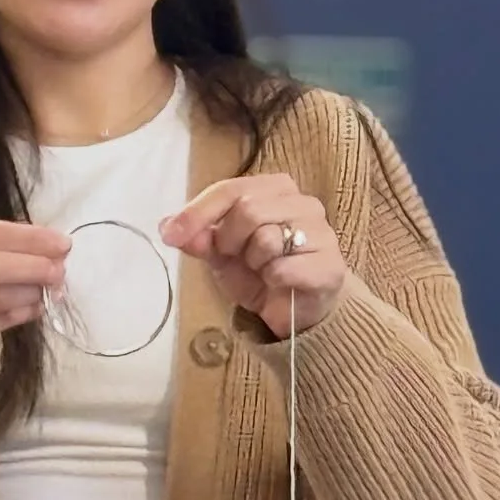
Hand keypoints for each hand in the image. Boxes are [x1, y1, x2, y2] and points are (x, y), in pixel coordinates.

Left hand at [159, 172, 345, 339]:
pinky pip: (283, 268)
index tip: (171, 234)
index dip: (197, 212)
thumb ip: (200, 238)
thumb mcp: (222, 254)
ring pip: (267, 239)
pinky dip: (272, 280)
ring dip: (253, 262)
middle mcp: (302, 202)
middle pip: (248, 209)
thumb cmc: (261, 273)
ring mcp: (321, 231)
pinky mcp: (330, 264)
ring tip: (262, 270)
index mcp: (275, 189)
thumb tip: (170, 227)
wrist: (298, 310)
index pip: (229, 190)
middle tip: (235, 257)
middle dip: (230, 240)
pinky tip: (278, 283)